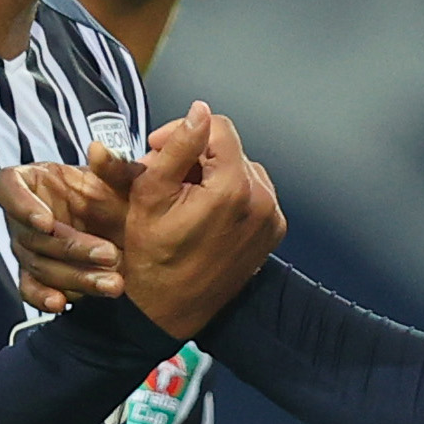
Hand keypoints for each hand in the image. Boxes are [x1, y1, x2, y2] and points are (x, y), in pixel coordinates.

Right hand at [0, 155, 127, 312]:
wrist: (113, 224)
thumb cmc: (103, 193)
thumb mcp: (113, 178)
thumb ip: (112, 166)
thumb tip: (99, 151)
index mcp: (27, 182)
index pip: (6, 188)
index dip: (20, 205)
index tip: (46, 221)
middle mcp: (19, 217)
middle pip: (32, 237)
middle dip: (73, 248)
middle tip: (110, 254)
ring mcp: (25, 248)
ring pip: (40, 266)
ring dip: (76, 276)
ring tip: (112, 283)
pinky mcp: (33, 276)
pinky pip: (30, 289)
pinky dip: (42, 298)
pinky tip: (61, 304)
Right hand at [117, 104, 284, 340]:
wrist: (166, 311)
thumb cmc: (152, 259)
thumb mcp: (150, 194)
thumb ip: (178, 146)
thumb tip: (199, 111)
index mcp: (235, 188)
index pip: (218, 127)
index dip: (183, 132)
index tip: (159, 151)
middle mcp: (263, 201)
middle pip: (231, 149)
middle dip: (197, 158)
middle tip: (167, 182)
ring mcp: (271, 220)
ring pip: (242, 170)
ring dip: (214, 176)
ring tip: (185, 201)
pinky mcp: (272, 233)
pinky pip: (253, 195)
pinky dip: (230, 196)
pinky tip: (206, 216)